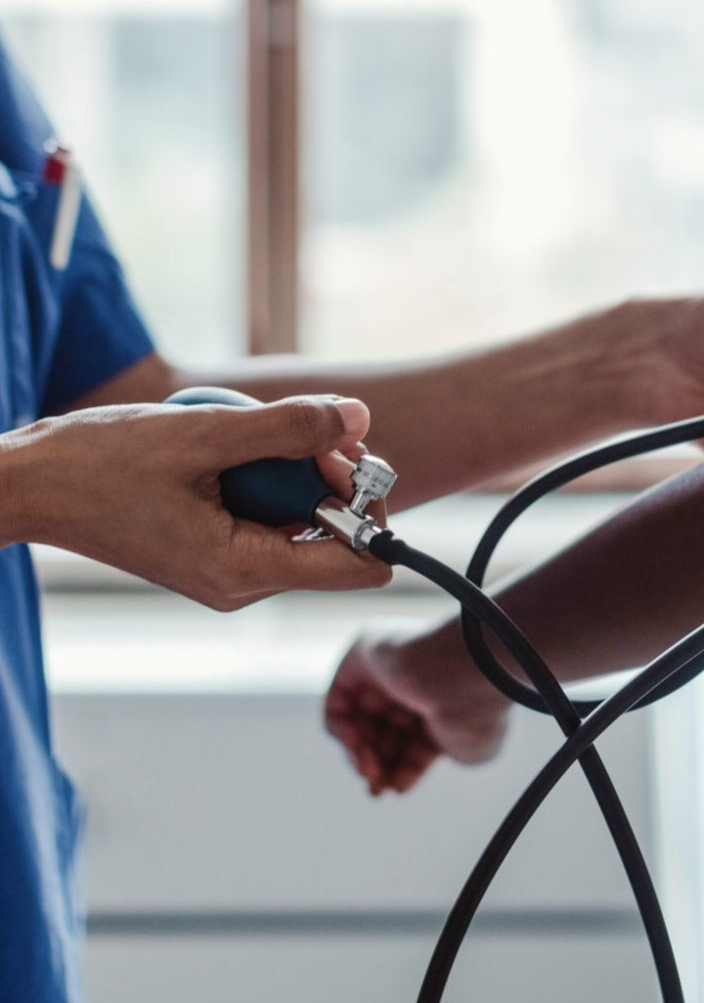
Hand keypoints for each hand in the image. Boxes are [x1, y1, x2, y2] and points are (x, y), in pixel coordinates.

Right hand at [0, 397, 389, 609]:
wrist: (29, 484)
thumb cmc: (100, 463)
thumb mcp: (204, 434)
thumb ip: (288, 428)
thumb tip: (361, 420)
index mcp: (243, 571)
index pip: (362, 564)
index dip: (370, 507)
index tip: (339, 457)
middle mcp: (242, 582)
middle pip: (339, 536)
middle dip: (334, 476)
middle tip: (305, 428)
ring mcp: (227, 567)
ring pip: (304, 517)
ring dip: (297, 467)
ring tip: (253, 431)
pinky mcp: (213, 547)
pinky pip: (268, 510)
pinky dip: (265, 471)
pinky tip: (226, 445)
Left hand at [324, 632, 509, 794]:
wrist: (465, 672)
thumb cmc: (475, 712)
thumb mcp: (470, 750)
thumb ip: (438, 762)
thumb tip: (401, 778)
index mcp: (450, 696)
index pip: (416, 736)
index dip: (403, 767)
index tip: (397, 788)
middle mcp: (419, 679)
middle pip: (386, 731)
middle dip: (378, 764)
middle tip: (378, 788)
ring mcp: (390, 667)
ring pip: (361, 722)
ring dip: (361, 755)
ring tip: (371, 771)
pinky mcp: (361, 656)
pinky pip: (338, 704)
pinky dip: (342, 733)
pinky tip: (360, 744)